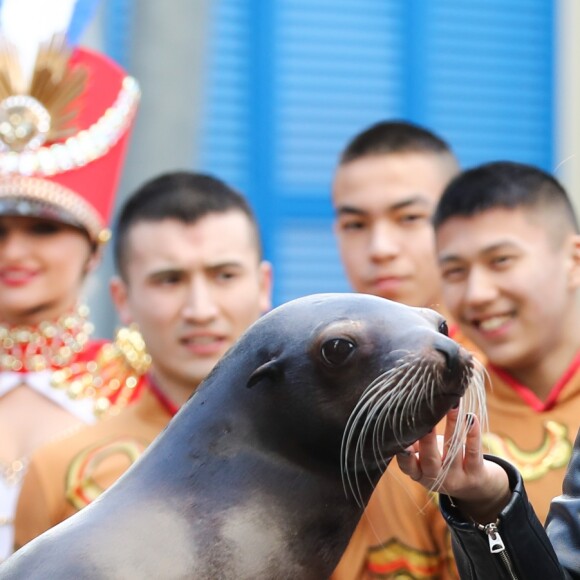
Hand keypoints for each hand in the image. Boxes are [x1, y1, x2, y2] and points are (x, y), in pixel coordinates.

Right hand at [396, 408, 510, 522]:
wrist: (472, 485)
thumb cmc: (440, 461)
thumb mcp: (423, 457)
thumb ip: (412, 444)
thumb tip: (404, 423)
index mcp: (419, 474)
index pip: (408, 467)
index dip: (405, 457)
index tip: (402, 444)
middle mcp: (437, 478)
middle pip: (431, 459)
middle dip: (428, 441)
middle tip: (427, 423)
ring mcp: (457, 476)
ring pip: (453, 449)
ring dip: (453, 425)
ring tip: (453, 406)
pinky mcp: (476, 472)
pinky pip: (474, 451)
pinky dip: (473, 433)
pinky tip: (471, 417)